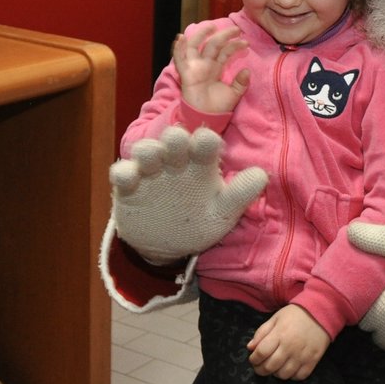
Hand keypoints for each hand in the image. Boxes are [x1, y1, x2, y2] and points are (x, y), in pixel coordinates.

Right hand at [109, 126, 266, 264]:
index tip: (207, 141)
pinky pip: (122, 175)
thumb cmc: (199, 221)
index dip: (205, 141)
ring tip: (150, 155)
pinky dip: (122, 173)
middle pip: (173, 142)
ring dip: (147, 151)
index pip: (205, 145)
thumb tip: (262, 175)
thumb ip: (240, 194)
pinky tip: (127, 177)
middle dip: (174, 139)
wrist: (165, 244)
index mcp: (201, 163)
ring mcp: (150, 172)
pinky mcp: (128, 187)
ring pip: (146, 152)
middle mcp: (175, 161)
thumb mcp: (222, 212)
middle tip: (177, 140)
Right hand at [174, 25, 250, 114]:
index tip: (246, 42)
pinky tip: (181, 38)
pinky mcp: (186, 74)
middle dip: (223, 35)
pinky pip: (180, 60)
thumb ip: (241, 83)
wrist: (207, 118)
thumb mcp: (234, 94)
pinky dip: (178, 48)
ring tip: (210, 26)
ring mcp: (194, 68)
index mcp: (215, 68)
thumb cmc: (218, 107)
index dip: (235, 45)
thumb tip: (247, 71)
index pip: (225, 51)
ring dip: (201, 35)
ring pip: (195, 46)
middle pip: (212, 44)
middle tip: (236, 28)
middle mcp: (205, 65)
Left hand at [248, 305, 328, 379]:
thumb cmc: (295, 315)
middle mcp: (290, 347)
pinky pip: (299, 376)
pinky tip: (290, 368)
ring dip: (276, 373)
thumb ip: (261, 333)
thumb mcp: (275, 318)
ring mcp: (302, 355)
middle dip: (261, 370)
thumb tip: (250, 348)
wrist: (321, 312)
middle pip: (270, 367)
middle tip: (260, 367)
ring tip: (275, 367)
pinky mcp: (313, 360)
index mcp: (279, 334)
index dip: (254, 359)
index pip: (261, 353)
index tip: (253, 359)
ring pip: (284, 375)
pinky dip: (292, 376)